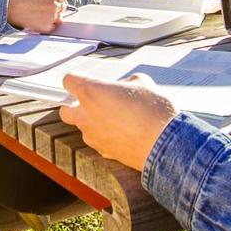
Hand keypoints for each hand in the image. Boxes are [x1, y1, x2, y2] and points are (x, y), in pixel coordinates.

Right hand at [6, 0, 67, 32]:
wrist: (10, 8)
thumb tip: (54, 2)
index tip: (54, 2)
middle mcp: (54, 5)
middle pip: (62, 7)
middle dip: (56, 9)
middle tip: (46, 11)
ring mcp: (52, 17)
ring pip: (59, 18)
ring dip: (54, 18)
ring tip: (42, 17)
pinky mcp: (47, 27)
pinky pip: (52, 27)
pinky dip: (48, 26)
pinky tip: (39, 23)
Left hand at [59, 73, 177, 171]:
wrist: (165, 144)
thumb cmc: (153, 110)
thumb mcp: (143, 82)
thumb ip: (126, 82)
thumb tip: (125, 86)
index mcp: (91, 92)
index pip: (68, 81)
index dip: (77, 79)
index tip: (86, 80)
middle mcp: (86, 115)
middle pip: (65, 110)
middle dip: (75, 105)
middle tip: (94, 101)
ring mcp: (93, 136)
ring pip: (83, 127)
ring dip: (93, 121)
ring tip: (116, 117)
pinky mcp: (103, 152)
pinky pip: (97, 140)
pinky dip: (105, 135)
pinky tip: (123, 132)